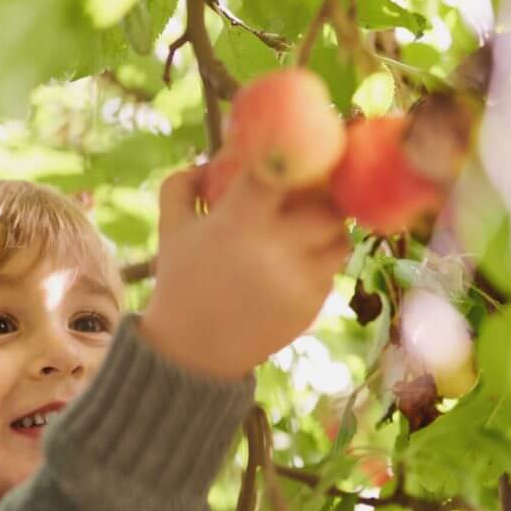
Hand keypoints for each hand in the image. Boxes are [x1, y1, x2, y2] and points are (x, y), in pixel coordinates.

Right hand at [138, 165, 349, 380]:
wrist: (192, 353)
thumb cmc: (180, 283)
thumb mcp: (171, 229)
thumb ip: (183, 185)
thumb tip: (212, 160)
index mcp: (238, 221)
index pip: (283, 170)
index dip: (296, 157)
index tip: (295, 157)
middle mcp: (275, 247)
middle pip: (326, 204)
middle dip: (321, 197)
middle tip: (311, 193)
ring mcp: (299, 279)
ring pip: (339, 238)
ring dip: (327, 229)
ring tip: (306, 230)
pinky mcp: (312, 305)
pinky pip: (331, 271)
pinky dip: (319, 263)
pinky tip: (295, 267)